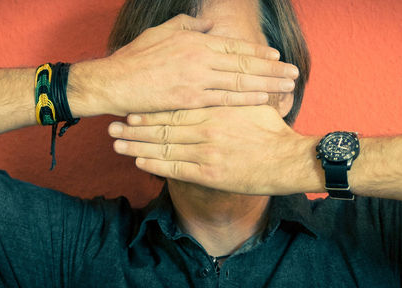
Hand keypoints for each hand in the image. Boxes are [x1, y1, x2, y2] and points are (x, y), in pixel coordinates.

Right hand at [67, 14, 299, 116]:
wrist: (114, 82)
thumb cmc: (135, 57)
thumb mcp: (161, 33)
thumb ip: (188, 26)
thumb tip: (209, 24)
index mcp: (194, 40)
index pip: (234, 46)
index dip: (257, 52)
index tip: (276, 57)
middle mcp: (200, 58)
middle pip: (244, 64)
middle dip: (271, 69)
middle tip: (293, 73)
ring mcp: (196, 80)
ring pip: (239, 82)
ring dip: (267, 85)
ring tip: (287, 87)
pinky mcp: (190, 100)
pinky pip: (224, 100)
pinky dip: (246, 100)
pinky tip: (264, 100)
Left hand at [107, 106, 318, 194]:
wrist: (288, 159)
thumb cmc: (271, 131)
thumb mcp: (250, 104)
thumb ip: (229, 95)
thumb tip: (216, 83)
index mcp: (214, 110)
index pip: (174, 109)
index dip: (150, 110)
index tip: (131, 108)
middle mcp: (205, 129)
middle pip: (162, 128)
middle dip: (134, 127)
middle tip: (112, 127)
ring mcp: (206, 152)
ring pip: (163, 148)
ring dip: (137, 146)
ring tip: (116, 144)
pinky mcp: (210, 174)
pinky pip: (175, 169)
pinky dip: (154, 165)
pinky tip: (139, 162)